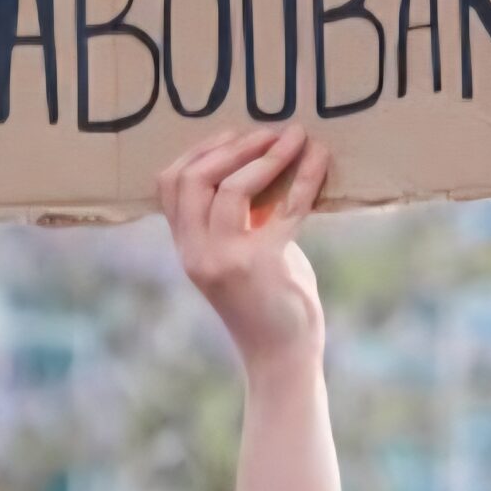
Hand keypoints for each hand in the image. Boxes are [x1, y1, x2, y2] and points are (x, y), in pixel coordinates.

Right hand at [158, 127, 330, 372]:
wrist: (281, 357)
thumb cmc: (268, 303)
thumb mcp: (239, 256)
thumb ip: (238, 219)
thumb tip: (259, 165)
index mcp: (186, 248)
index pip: (170, 185)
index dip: (200, 151)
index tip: (234, 135)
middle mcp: (196, 252)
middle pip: (193, 179)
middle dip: (232, 146)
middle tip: (268, 133)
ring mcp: (226, 259)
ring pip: (231, 188)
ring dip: (266, 155)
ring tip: (294, 137)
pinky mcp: (263, 265)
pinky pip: (285, 207)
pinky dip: (306, 176)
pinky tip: (320, 157)